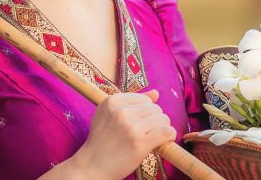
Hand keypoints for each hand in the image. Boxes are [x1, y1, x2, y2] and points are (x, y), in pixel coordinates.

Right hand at [50, 90, 175, 179]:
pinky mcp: (139, 142)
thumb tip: (156, 93)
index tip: (139, 124)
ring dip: (162, 129)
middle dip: (154, 120)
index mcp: (112, 101)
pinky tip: (162, 141)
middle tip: (145, 133)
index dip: (146, 112)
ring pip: (162, 119)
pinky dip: (169, 136)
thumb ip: (132, 103)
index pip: (145, 99)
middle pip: (155, 108)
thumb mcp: (109, 116)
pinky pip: (166, 132)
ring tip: (152, 138)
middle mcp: (121, 112)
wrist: (92, 166)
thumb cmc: (102, 142)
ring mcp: (130, 127)